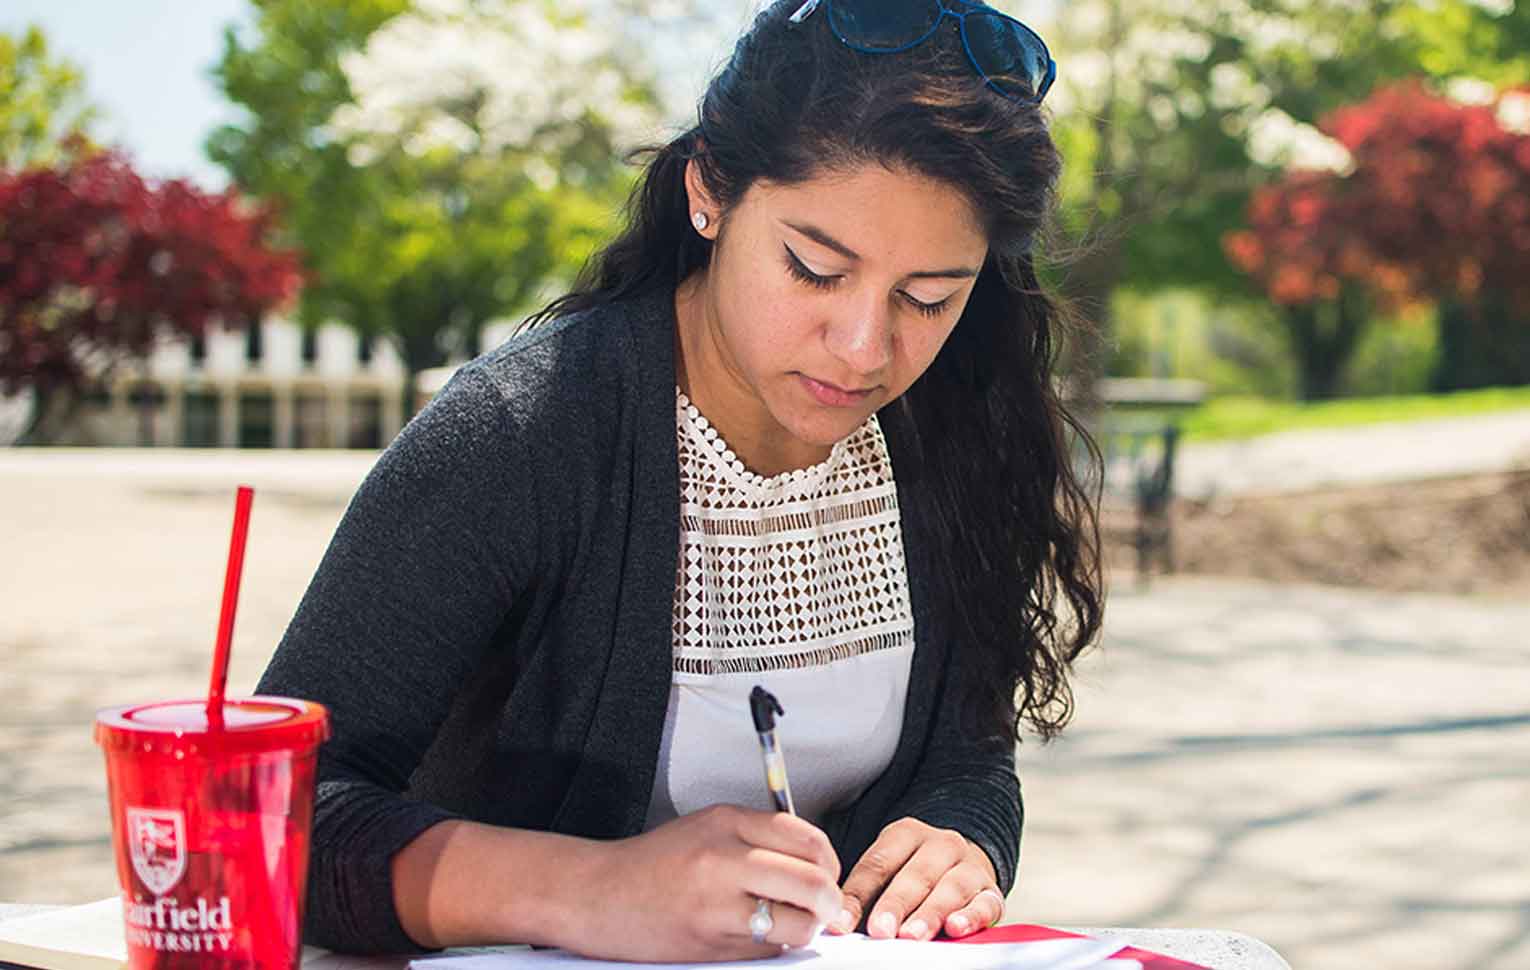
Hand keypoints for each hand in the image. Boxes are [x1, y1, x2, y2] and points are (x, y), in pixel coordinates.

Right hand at [574, 804, 843, 961]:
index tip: (827, 873)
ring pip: (797, 923)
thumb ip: (759, 837)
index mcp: (726, 822)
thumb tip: (815, 862)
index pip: (807, 838)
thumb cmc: (654, 863)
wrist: (597, 895)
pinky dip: (774, 945)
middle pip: (812, 882)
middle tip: (826, 906)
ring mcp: (717, 904)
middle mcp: (723, 859)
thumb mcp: (707, 828)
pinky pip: (767, 948)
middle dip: (830, 900)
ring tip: (794, 924)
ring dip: (806, 928)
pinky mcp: (711, 943)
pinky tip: (757, 934)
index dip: (829, 861)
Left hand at [827, 817, 1003, 940]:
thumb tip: (840, 925)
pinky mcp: (991, 891)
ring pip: (951, 887)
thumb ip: (867, 895)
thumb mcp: (888, 872)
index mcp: (906, 833)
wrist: (962, 863)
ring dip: (930, 913)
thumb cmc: (913, 874)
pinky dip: (971, 916)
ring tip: (911, 935)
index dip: (857, 896)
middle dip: (895, 904)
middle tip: (879, 930)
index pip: (877, 864)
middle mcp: (941, 844)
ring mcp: (969, 865)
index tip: (841, 924)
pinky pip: (985, 903)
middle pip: (915, 875)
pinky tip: (956, 928)